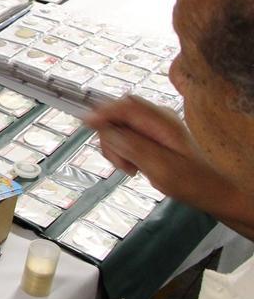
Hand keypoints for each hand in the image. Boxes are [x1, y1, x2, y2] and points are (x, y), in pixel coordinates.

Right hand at [85, 96, 238, 204]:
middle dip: (110, 138)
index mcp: (161, 121)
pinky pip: (126, 137)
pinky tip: (133, 166)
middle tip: (121, 164)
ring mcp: (154, 127)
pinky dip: (123, 152)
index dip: (102, 111)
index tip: (86, 124)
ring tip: (130, 169)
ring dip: (116, 148)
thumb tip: (101, 126)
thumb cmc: (191, 182)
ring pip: (118, 128)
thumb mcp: (158, 166)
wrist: (213, 192)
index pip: (125, 105)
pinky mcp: (152, 136)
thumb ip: (129, 144)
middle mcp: (157, 118)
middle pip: (118, 116)